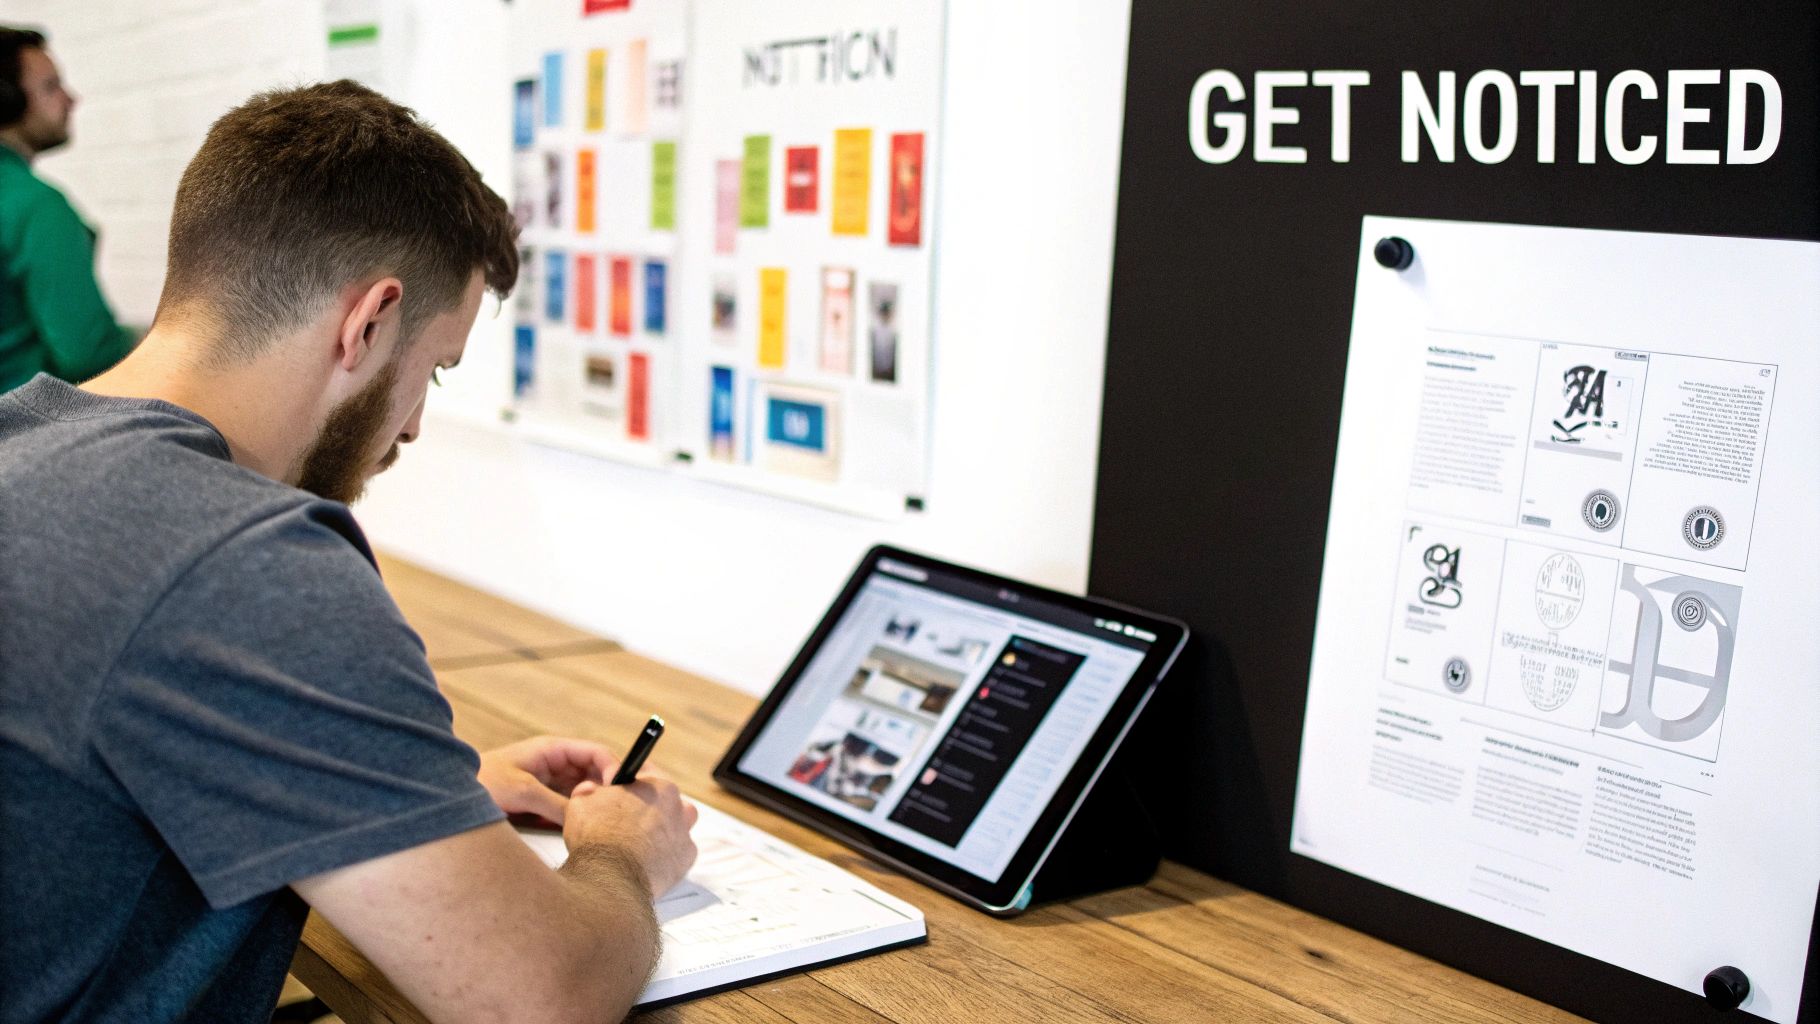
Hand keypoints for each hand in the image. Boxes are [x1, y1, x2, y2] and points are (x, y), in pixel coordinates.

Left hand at [477, 735, 619, 825]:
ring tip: (596, 824)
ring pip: (584, 794)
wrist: (449, 800)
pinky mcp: (543, 803)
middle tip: (610, 812)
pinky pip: (569, 809)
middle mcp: (556, 765)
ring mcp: (550, 784)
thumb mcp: (522, 792)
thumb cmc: (483, 782)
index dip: (614, 768)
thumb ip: (556, 804)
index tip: (620, 791)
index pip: (596, 753)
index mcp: (553, 750)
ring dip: (591, 807)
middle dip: (605, 791)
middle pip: (595, 775)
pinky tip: (578, 830)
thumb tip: (586, 817)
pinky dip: (577, 818)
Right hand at [565, 778, 698, 897]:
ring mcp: (684, 833)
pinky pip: (676, 852)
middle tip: (628, 820)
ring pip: (676, 825)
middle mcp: (678, 806)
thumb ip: (589, 792)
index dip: (631, 783)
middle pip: (665, 800)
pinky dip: (664, 855)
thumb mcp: (582, 803)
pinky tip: (646, 860)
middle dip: (648, 807)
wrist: (610, 878)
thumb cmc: (597, 837)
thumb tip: (589, 789)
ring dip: (662, 829)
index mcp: (657, 785)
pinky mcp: (686, 859)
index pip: (647, 774)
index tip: (623, 791)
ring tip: (639, 841)